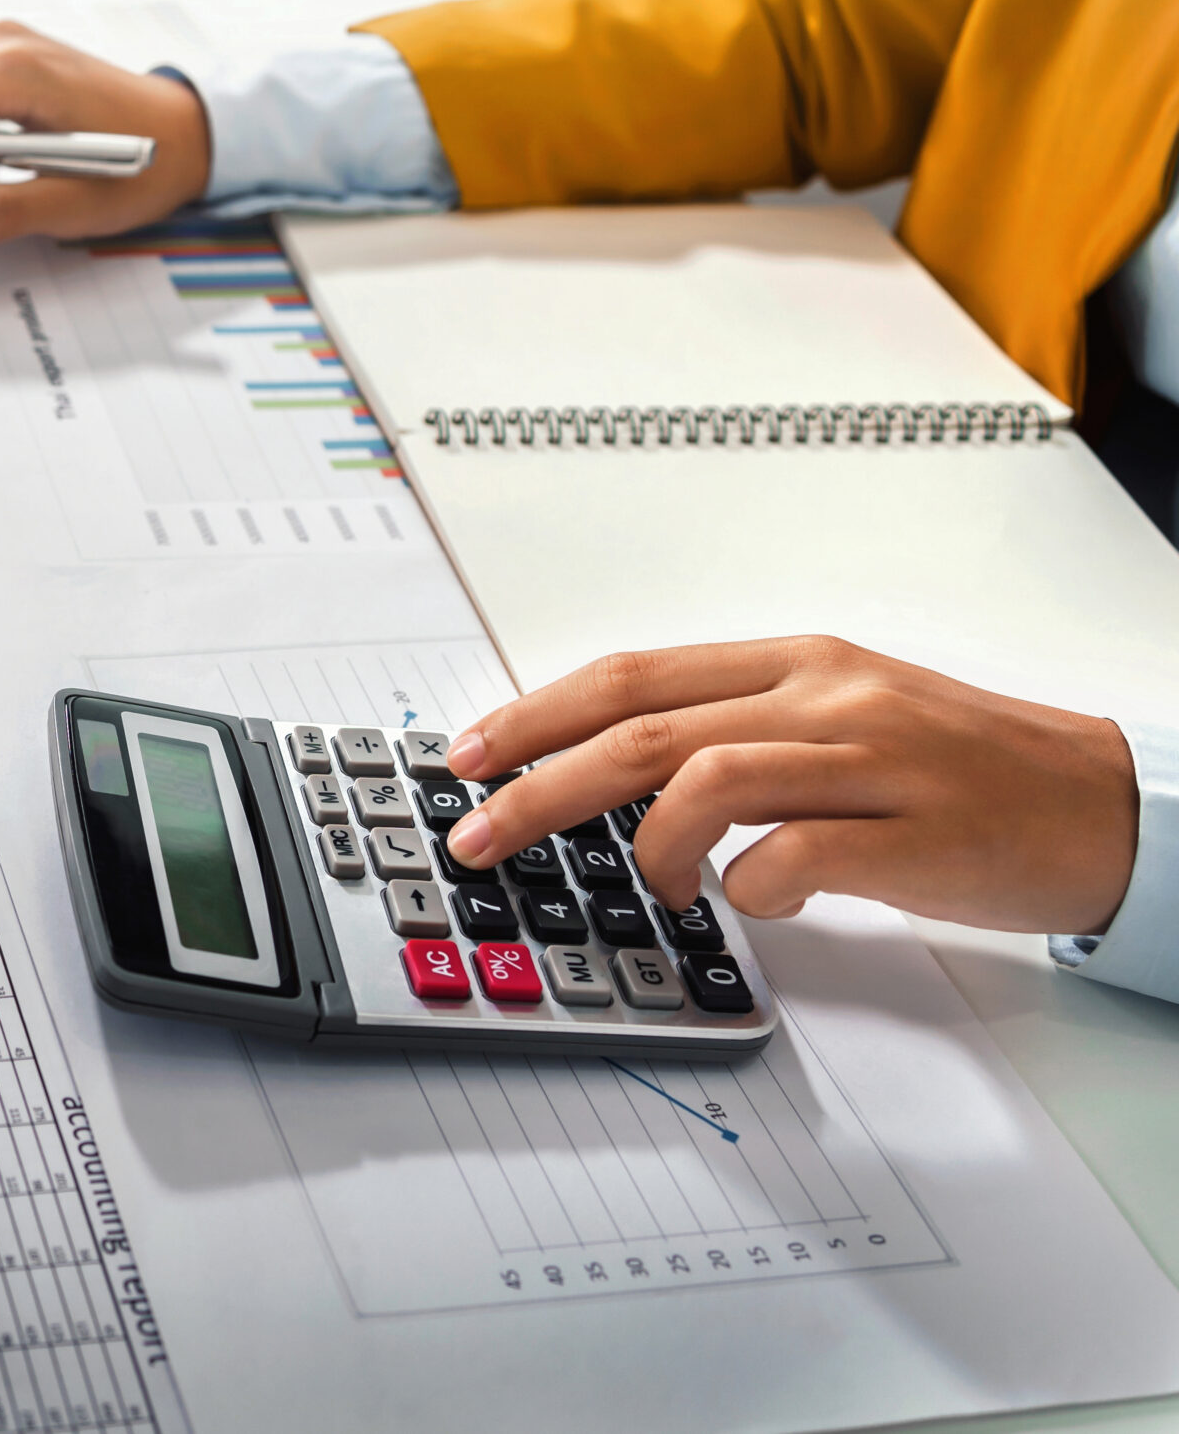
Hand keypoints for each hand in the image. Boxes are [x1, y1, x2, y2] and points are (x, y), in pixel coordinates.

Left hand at [439, 637, 1138, 932]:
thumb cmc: (961, 770)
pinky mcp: (911, 832)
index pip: (630, 677)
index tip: (467, 755)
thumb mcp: (837, 721)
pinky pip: (792, 856)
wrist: (1099, 801)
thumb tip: (608, 775)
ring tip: (658, 886)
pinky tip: (754, 902)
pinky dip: (750, 887)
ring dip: (651, 845)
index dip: (534, 715)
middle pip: (640, 728)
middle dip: (538, 783)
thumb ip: (732, 735)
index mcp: (794, 663)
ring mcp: (868, 761)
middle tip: (478, 834)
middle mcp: (821, 697)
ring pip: (704, 777)